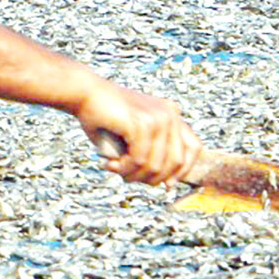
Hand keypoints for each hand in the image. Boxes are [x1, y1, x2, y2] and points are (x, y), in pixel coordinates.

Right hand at [76, 82, 202, 185]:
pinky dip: (123, 168)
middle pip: (176, 161)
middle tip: (128, 178)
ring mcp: (158, 117)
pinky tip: (110, 164)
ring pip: (155, 164)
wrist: (85, 93)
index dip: (182, 170)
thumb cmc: (106, 118)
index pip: (193, 148)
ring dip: (133, 175)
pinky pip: (139, 159)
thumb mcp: (135, 139)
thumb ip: (152, 155)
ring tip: (115, 170)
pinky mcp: (141, 123)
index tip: (166, 185)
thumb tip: (167, 184)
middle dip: (152, 178)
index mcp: (172, 115)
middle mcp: (170, 114)